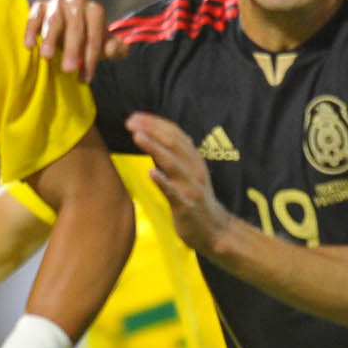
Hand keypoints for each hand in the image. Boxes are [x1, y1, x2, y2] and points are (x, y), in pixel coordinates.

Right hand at [24, 0, 122, 82]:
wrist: (70, 28)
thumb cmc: (88, 40)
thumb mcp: (105, 47)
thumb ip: (117, 50)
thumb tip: (111, 49)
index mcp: (95, 11)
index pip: (95, 33)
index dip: (91, 57)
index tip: (84, 78)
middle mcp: (77, 2)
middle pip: (76, 25)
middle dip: (72, 48)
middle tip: (67, 69)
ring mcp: (58, 2)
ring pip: (55, 18)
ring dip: (50, 37)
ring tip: (46, 56)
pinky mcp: (40, 6)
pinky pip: (35, 15)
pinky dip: (32, 29)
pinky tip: (29, 45)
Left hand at [127, 112, 232, 253]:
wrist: (216, 230)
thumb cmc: (197, 200)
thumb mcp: (189, 174)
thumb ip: (176, 157)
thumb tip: (156, 138)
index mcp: (194, 160)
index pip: (175, 134)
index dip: (155, 123)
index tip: (135, 117)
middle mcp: (194, 169)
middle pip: (173, 143)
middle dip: (151, 130)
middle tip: (130, 122)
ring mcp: (191, 188)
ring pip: (173, 163)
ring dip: (154, 148)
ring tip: (138, 136)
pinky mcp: (186, 206)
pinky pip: (174, 192)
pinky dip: (163, 181)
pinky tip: (151, 172)